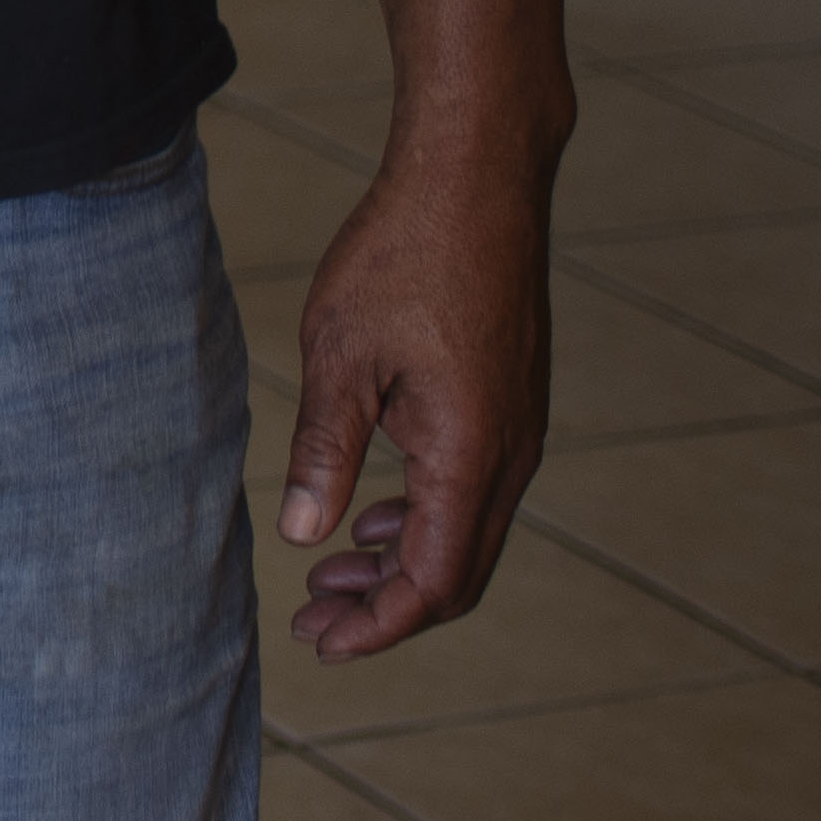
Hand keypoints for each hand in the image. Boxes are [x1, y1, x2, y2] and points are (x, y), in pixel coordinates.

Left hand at [278, 147, 554, 662]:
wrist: (476, 178)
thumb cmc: (402, 254)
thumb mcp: (339, 355)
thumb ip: (323, 451)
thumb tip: (301, 536)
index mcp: (469, 453)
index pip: (433, 582)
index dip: (379, 626)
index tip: (320, 642)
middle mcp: (510, 454)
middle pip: (458, 575)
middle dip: (386, 609)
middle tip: (312, 621)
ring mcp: (519, 428)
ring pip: (468, 534)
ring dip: (402, 564)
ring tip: (329, 573)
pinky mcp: (512, 402)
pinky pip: (475, 490)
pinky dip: (423, 518)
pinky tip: (371, 513)